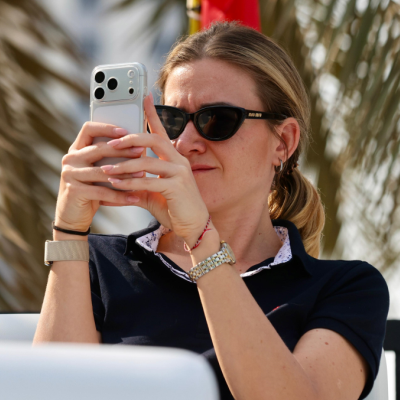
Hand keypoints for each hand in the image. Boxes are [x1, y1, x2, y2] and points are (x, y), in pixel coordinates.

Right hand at [55, 122, 144, 230]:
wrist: (72, 217)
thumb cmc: (91, 191)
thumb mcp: (97, 172)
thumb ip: (108, 160)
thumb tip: (138, 148)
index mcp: (76, 150)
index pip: (89, 129)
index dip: (107, 128)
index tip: (126, 131)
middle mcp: (70, 159)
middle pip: (99, 148)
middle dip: (123, 150)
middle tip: (141, 152)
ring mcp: (70, 174)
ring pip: (103, 171)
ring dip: (125, 173)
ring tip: (142, 176)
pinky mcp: (74, 191)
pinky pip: (102, 191)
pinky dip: (120, 196)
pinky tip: (135, 197)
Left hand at [101, 94, 209, 246]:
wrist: (194, 227)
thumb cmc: (175, 209)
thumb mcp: (154, 193)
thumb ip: (140, 184)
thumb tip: (120, 181)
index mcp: (174, 159)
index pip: (162, 132)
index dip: (153, 114)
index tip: (144, 97)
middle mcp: (179, 161)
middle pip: (154, 140)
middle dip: (131, 139)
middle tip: (111, 142)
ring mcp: (180, 173)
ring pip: (147, 162)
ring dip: (124, 165)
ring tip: (106, 169)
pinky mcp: (177, 187)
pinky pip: (148, 182)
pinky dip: (130, 183)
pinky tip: (116, 185)